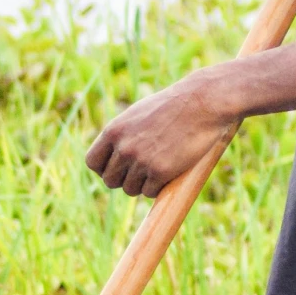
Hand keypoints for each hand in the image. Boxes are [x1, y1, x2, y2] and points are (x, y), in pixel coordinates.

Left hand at [85, 73, 228, 198]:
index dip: (105, 169)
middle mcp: (123, 147)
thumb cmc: (173, 106)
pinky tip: (169, 174)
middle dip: (124, 180)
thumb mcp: (138, 114)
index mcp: (113, 131)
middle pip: (110, 181)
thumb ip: (123, 134)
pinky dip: (158, 188)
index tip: (119, 168)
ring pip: (130, 189)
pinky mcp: (160, 171)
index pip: (93, 163)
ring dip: (143, 185)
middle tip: (142, 172)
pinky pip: (150, 192)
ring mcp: (141, 161)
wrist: (202, 102)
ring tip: (159, 170)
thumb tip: (116, 155)